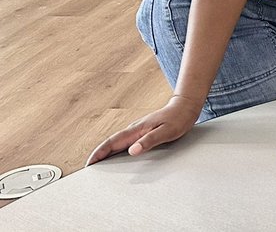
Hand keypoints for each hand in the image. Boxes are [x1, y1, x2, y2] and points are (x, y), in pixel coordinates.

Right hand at [87, 94, 203, 164]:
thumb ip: (149, 141)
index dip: (99, 153)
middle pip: (110, 144)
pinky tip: (117, 159)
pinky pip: (125, 144)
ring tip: (98, 168)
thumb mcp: (166, 131)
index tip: (89, 164)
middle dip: (98, 156)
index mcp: (136, 130)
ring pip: (117, 144)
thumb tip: (132, 151)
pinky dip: (117, 152)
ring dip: (106, 155)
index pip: (112, 142)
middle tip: (88, 170)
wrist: (186, 107)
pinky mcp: (142, 133)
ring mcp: (137, 131)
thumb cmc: (178, 118)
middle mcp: (134, 130)